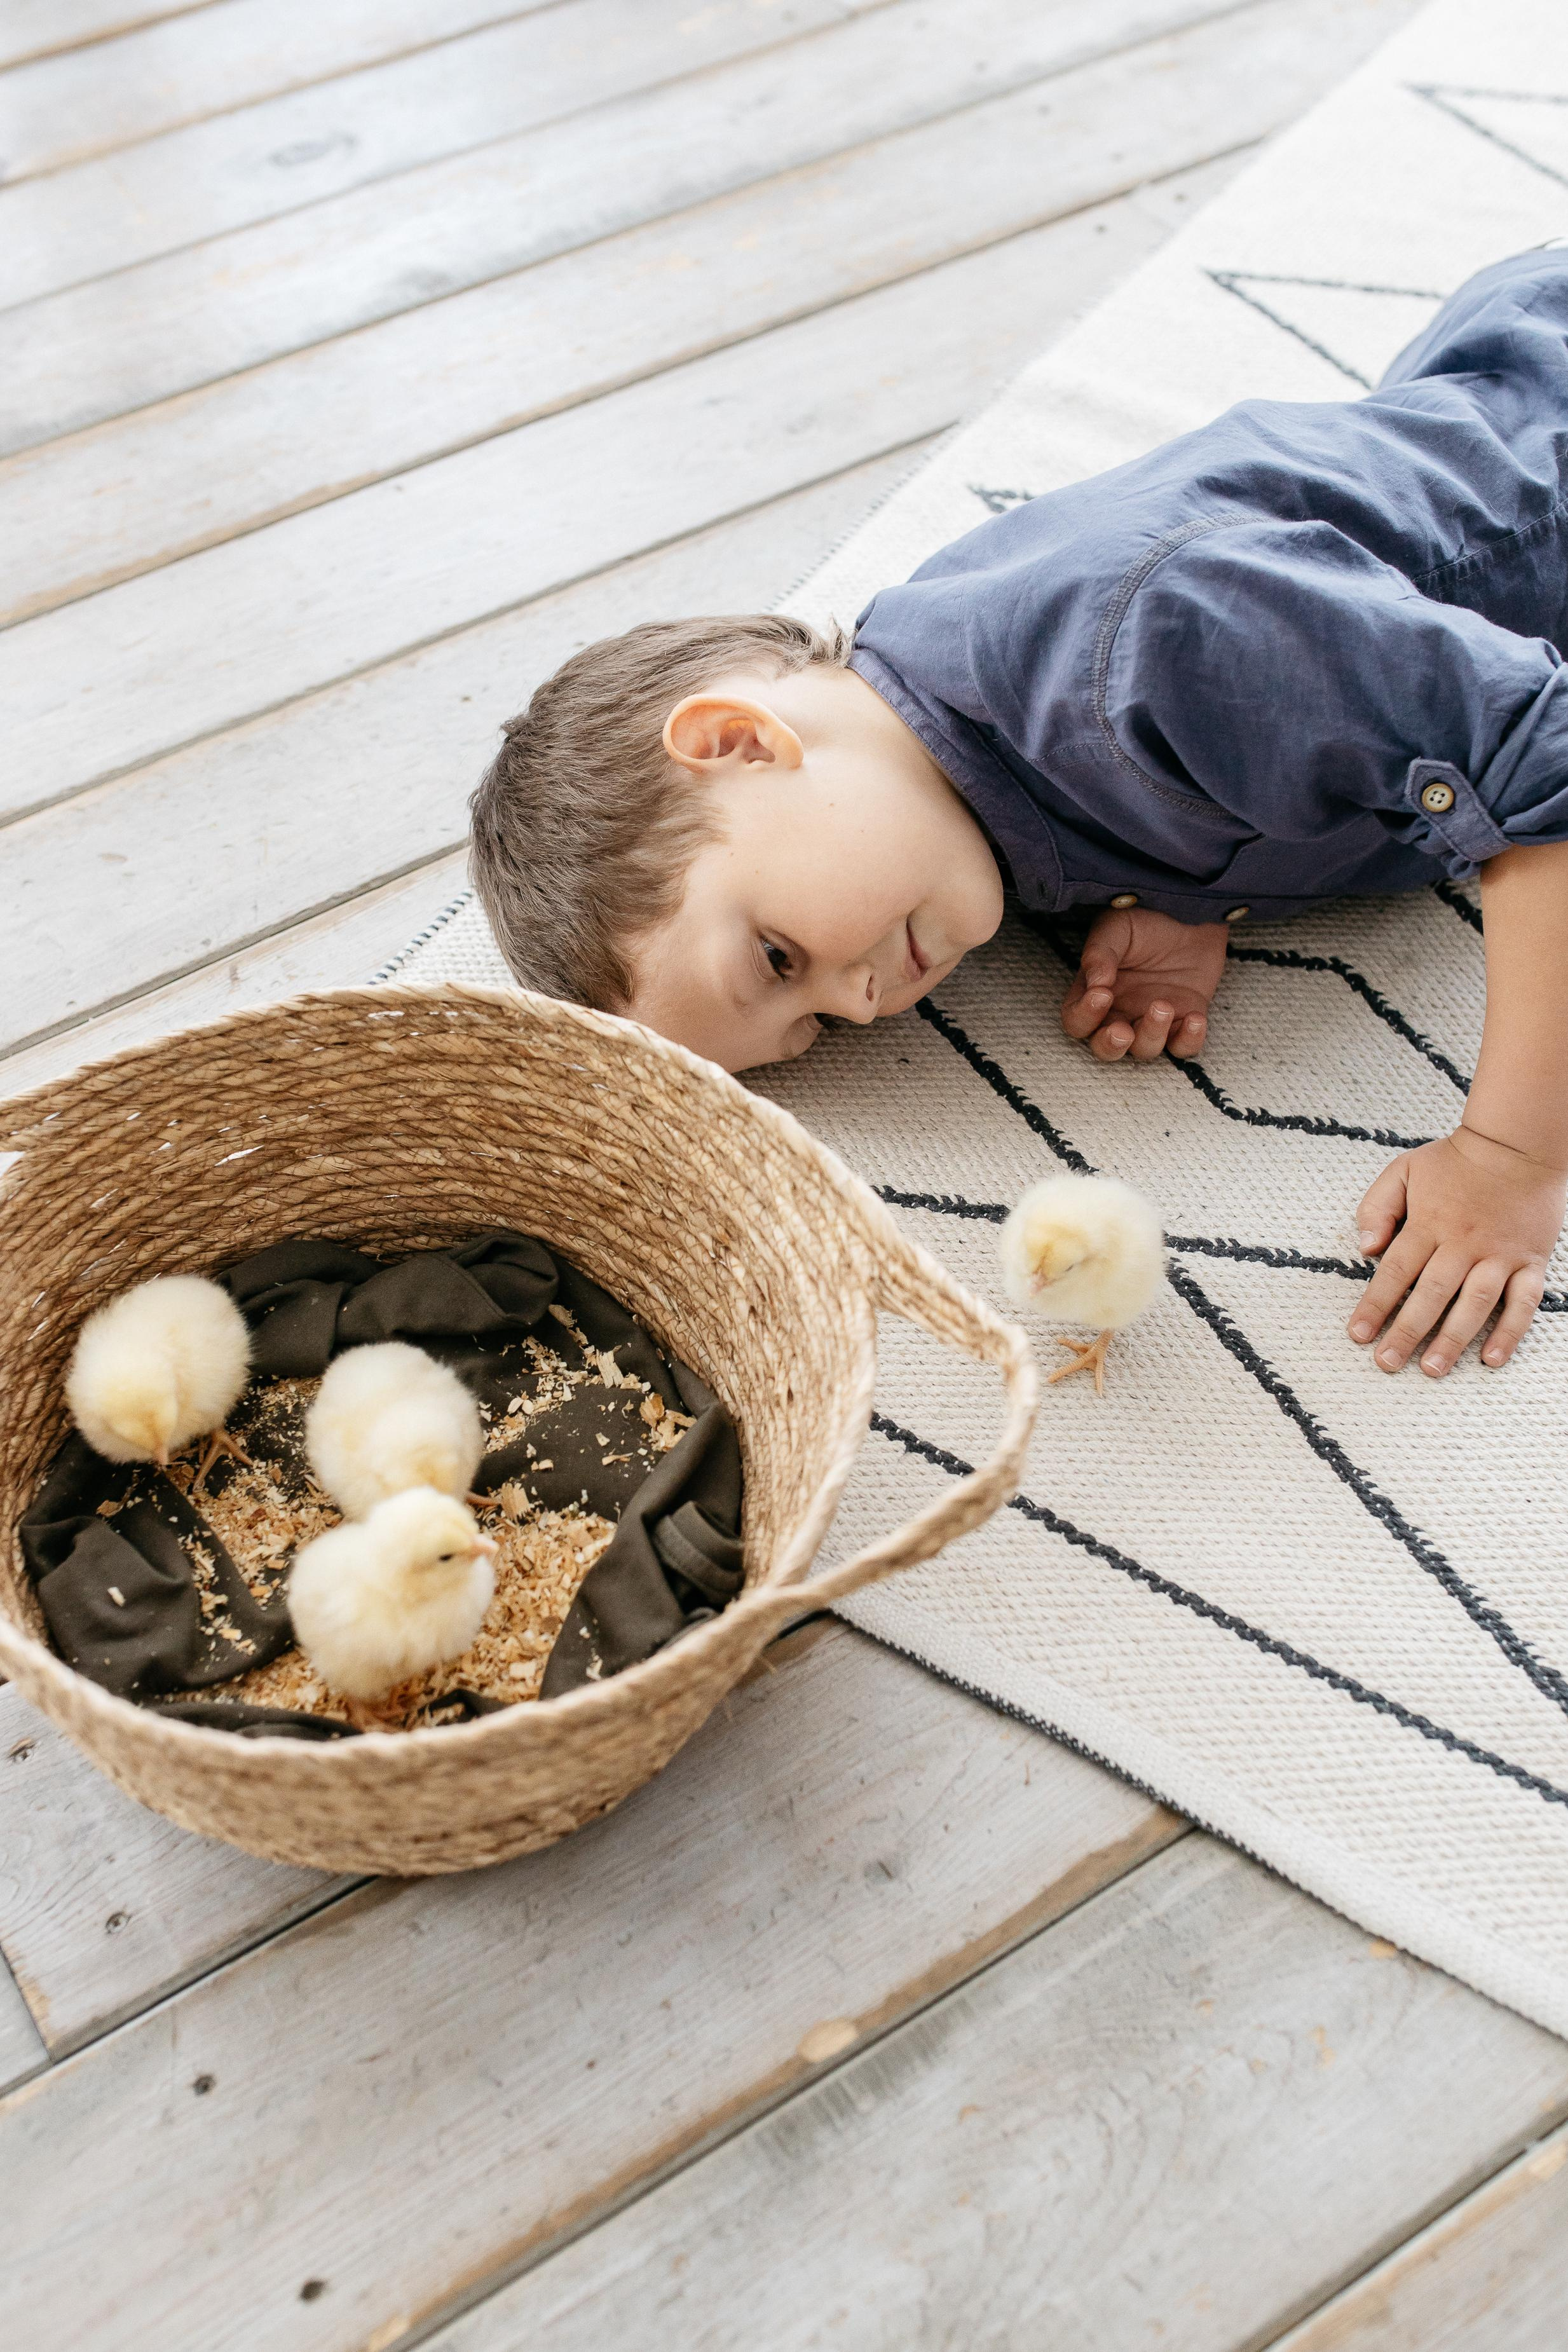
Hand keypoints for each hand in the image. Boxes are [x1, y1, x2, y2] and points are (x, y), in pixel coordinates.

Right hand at [1059, 907, 1228, 1062]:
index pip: (1077, 1020)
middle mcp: (1120, 1012)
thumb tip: (1096, 983)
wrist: (1191, 910)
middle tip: (1122, 1032)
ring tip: (1163, 1005)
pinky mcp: (1184, 1020)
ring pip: (1144, 1050)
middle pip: (1105, 1048)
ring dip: (1152, 1035)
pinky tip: (1194, 1018)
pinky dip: (1188, 1040)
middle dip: (1111, 1046)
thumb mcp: (1116, 927)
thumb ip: (1100, 954)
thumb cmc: (1147, 917)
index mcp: (1095, 992)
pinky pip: (1183, 1047)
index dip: (1085, 1016)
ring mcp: (1152, 1019)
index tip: (1102, 995)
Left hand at [1349, 1126, 1564, 1374]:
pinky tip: (1492, 1358)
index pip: (1395, 1271)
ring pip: (1474, 1303)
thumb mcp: (1404, 1170)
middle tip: (1388, 1363)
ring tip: (1432, 1369)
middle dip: (1407, 1331)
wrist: (1518, 1143)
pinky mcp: (1530, 1261)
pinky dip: (1510, 1331)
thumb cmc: (1456, 1160)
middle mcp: (1463, 1243)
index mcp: (1428, 1223)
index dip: (1375, 1305)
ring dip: (1453, 1338)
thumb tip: (1365, 1248)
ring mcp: (1499, 1254)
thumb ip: (1378, 1207)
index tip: (1358, 1335)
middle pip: (1431, 1294)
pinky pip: (1523, 1302)